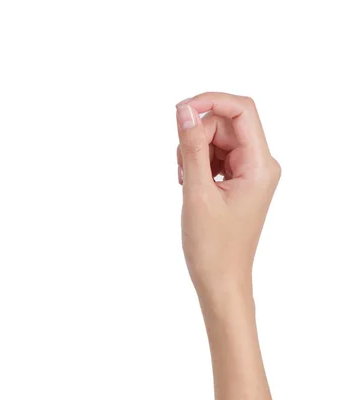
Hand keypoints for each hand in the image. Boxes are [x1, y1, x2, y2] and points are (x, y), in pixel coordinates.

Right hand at [176, 92, 280, 296]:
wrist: (220, 280)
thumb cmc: (212, 246)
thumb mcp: (197, 192)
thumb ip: (191, 146)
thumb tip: (184, 109)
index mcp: (260, 165)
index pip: (241, 110)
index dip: (209, 101)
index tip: (180, 110)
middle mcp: (260, 164)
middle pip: (225, 124)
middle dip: (196, 136)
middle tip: (182, 168)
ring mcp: (249, 172)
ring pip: (216, 139)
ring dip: (194, 151)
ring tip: (186, 182)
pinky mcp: (238, 180)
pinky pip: (214, 155)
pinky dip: (197, 163)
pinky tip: (190, 185)